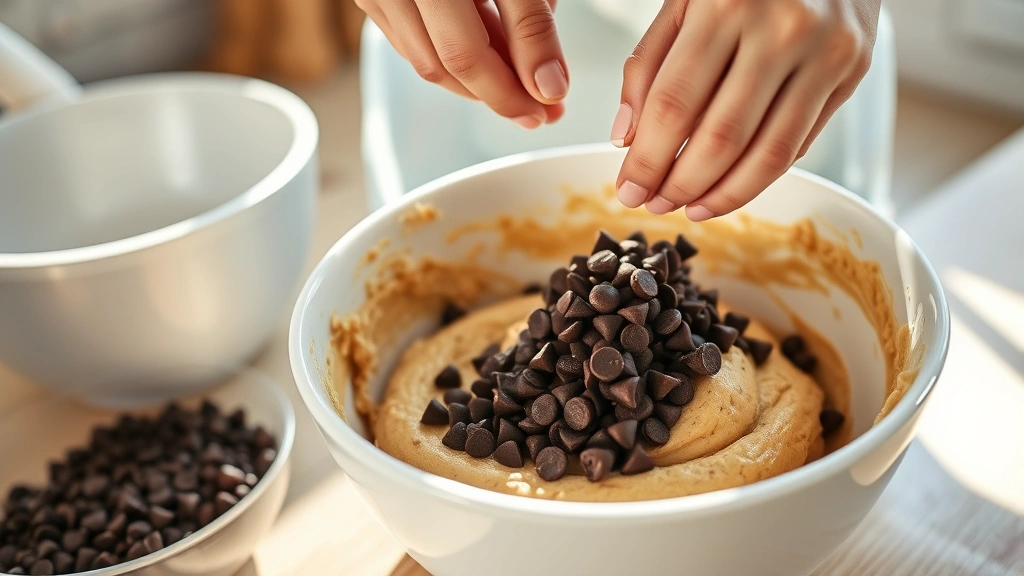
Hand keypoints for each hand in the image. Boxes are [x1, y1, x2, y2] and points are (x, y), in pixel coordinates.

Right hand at [356, 0, 568, 128]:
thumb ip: (531, 26)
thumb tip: (548, 88)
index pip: (464, 56)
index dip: (509, 91)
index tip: (548, 108)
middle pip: (440, 67)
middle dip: (496, 94)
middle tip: (542, 108)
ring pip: (424, 60)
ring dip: (476, 81)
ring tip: (523, 84)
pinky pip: (412, 41)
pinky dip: (452, 55)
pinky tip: (490, 55)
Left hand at [611, 0, 878, 219]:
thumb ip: (649, 64)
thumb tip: (626, 138)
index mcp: (728, 5)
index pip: (675, 106)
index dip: (647, 160)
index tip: (627, 189)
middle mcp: (783, 30)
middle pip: (721, 139)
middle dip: (680, 185)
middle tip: (655, 204)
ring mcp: (826, 53)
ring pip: (768, 154)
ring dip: (723, 195)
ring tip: (691, 207)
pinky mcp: (853, 71)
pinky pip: (800, 142)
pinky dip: (761, 175)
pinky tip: (731, 186)